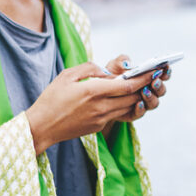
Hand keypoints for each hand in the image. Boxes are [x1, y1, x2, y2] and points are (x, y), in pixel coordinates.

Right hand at [25, 60, 156, 153]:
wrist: (42, 127)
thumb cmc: (51, 98)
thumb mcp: (67, 75)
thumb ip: (89, 68)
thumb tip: (106, 70)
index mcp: (93, 91)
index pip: (127, 86)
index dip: (144, 79)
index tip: (154, 70)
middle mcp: (100, 107)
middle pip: (132, 98)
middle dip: (145, 87)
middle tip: (153, 76)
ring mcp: (101, 119)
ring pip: (127, 108)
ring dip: (137, 98)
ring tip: (143, 86)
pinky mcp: (98, 127)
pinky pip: (117, 115)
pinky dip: (124, 106)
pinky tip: (124, 98)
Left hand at [101, 54, 170, 134]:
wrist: (99, 93)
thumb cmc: (110, 76)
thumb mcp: (114, 65)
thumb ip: (121, 61)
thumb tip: (128, 64)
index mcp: (148, 78)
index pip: (162, 75)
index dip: (166, 72)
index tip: (165, 67)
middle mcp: (149, 91)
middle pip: (161, 90)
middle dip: (159, 85)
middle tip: (154, 80)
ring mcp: (143, 103)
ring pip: (154, 103)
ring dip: (151, 97)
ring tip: (145, 91)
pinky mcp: (134, 113)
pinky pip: (140, 113)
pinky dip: (141, 108)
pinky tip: (138, 103)